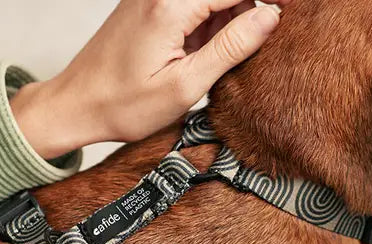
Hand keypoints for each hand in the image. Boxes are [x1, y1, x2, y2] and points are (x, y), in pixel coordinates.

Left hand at [11, 0, 289, 158]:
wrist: (75, 106)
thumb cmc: (121, 105)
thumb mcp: (184, 86)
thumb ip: (229, 48)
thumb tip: (270, 16)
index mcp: (172, 4)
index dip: (272, 0)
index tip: (296, 14)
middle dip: (251, 11)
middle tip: (266, 45)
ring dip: (230, 22)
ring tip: (228, 62)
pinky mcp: (148, 7)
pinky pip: (192, 7)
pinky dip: (209, 27)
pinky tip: (208, 57)